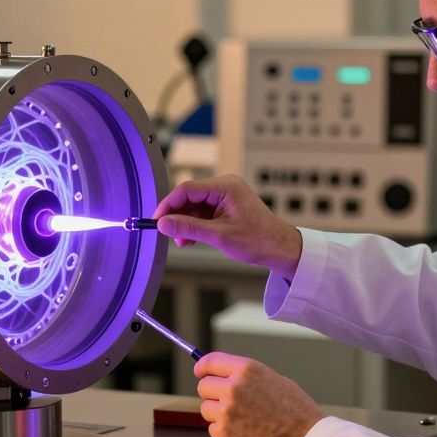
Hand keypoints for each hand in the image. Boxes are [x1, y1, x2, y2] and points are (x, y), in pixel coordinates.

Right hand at [153, 174, 303, 278]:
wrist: (280, 248)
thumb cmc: (258, 239)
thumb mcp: (218, 235)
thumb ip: (188, 228)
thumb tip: (164, 224)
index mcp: (225, 187)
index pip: (187, 190)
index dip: (168, 205)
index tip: (156, 220)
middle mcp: (225, 187)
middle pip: (189, 198)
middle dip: (177, 217)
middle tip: (169, 235)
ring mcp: (226, 197)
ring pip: (194, 207)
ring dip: (186, 224)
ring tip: (183, 242)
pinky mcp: (226, 207)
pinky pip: (203, 213)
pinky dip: (195, 226)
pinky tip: (191, 239)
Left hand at [195, 352, 321, 436]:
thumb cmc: (295, 411)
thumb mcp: (274, 380)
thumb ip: (247, 377)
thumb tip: (224, 377)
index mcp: (246, 370)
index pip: (210, 362)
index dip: (202, 367)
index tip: (200, 371)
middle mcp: (233, 388)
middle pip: (204, 386)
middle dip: (213, 393)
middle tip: (227, 402)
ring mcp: (226, 412)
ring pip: (206, 409)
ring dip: (218, 414)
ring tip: (242, 420)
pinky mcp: (224, 434)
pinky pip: (213, 429)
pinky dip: (224, 432)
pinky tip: (244, 433)